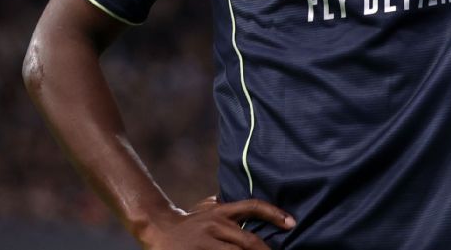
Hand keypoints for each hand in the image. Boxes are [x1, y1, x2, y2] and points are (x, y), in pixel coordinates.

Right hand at [138, 196, 295, 249]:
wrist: (158, 229)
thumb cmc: (190, 222)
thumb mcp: (208, 209)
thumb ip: (227, 209)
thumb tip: (254, 211)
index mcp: (221, 211)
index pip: (252, 207)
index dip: (274, 213)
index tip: (292, 223)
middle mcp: (215, 225)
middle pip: (248, 241)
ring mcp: (205, 243)